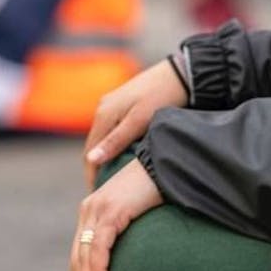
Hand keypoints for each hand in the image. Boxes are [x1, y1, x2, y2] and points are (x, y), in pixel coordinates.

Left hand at [71, 161, 162, 270]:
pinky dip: (100, 270)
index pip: (79, 255)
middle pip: (77, 260)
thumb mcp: (136, 216)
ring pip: (86, 257)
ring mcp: (98, 209)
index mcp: (91, 213)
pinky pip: (100, 247)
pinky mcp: (112, 211)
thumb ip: (126, 234)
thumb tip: (131, 263)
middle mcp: (89, 211)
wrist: (166, 164)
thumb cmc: (156, 191)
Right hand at [83, 58, 186, 188]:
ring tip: (114, 181)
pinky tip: (122, 159)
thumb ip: (115, 141)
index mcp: (104, 114)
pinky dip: (113, 147)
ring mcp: (111, 105)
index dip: (92, 176)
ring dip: (105, 158)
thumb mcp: (139, 122)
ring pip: (102, 139)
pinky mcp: (122, 104)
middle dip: (96, 169)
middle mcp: (103, 109)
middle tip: (105, 193)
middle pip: (93, 147)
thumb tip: (92, 160)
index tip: (97, 195)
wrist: (181, 74)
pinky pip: (111, 131)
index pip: (89, 153)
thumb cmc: (162, 98)